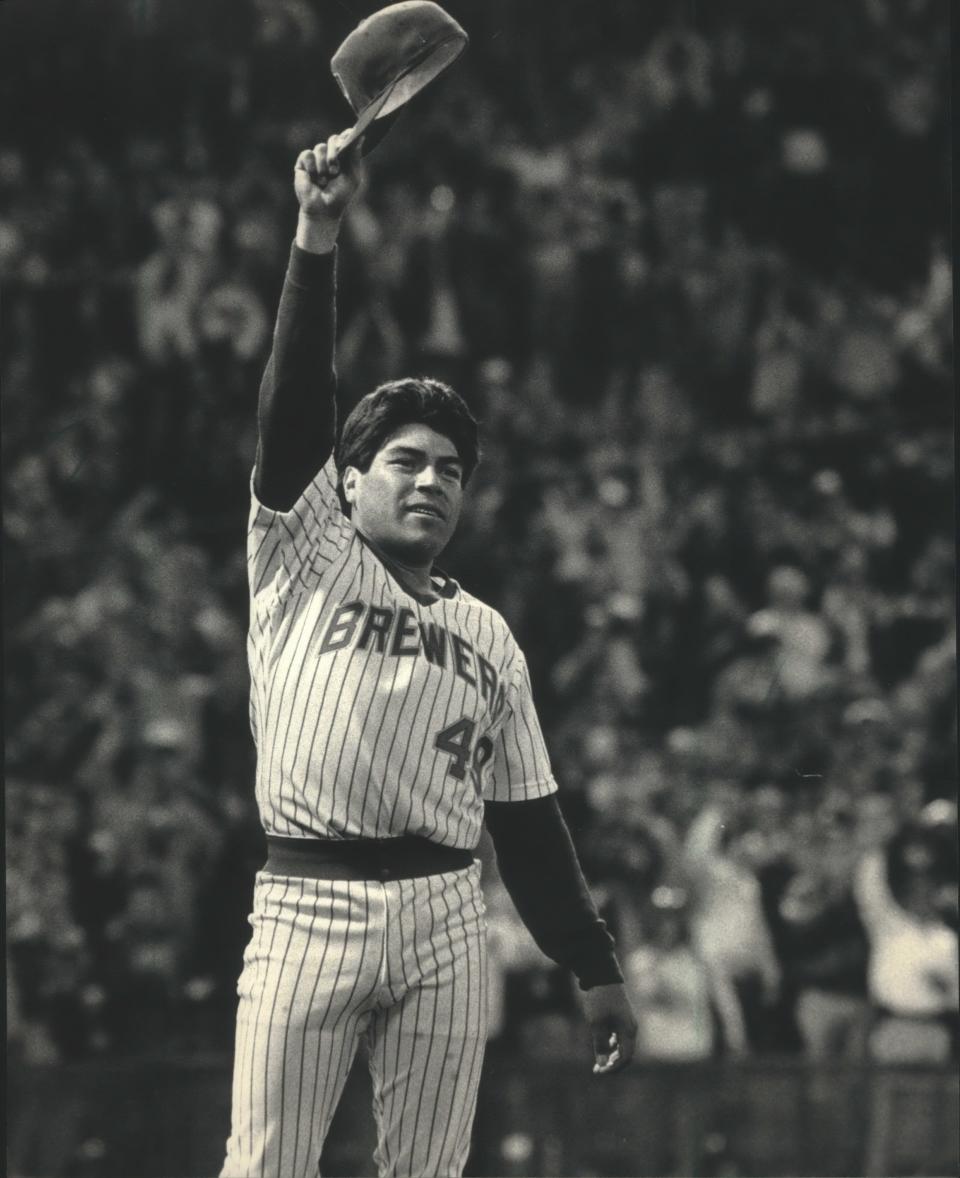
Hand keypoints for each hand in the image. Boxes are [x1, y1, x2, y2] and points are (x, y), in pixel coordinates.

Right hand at [294, 132, 364, 252]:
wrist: (323, 209)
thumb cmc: (340, 196)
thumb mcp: (353, 177)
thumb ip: (355, 157)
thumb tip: (361, 136)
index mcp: (344, 157)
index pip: (345, 138)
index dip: (347, 135)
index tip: (350, 136)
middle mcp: (330, 154)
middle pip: (333, 140)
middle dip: (334, 154)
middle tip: (335, 170)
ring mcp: (316, 158)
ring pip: (320, 147)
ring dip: (323, 166)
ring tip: (324, 181)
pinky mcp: (303, 162)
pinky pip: (308, 154)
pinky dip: (312, 167)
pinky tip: (314, 179)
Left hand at [580, 982, 637, 1075]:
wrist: (602, 975)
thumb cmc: (600, 999)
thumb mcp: (597, 1022)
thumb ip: (600, 1044)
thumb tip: (602, 1064)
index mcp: (628, 1030)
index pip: (626, 1057)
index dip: (614, 1068)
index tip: (600, 1072)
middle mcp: (631, 1028)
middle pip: (625, 1054)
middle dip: (613, 1064)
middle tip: (597, 1071)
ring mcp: (626, 1022)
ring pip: (621, 1046)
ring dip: (611, 1055)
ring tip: (597, 1063)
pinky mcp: (620, 1017)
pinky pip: (618, 1037)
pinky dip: (610, 1044)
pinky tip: (601, 1045)